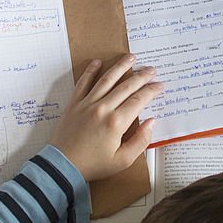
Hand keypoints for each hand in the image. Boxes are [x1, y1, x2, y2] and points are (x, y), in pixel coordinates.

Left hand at [49, 54, 160, 181]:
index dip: (151, 91)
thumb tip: (151, 122)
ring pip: (107, 79)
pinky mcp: (74, 104)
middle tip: (152, 69)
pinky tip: (98, 62)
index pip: (139, 100)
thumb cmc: (94, 165)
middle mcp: (103, 108)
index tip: (160, 85)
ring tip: (131, 57)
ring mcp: (87, 103)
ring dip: (120, 66)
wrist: (63, 165)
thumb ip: (141, 141)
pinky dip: (90, 71)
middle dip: (141, 76)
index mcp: (117, 122)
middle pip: (126, 86)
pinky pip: (83, 82)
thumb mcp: (123, 160)